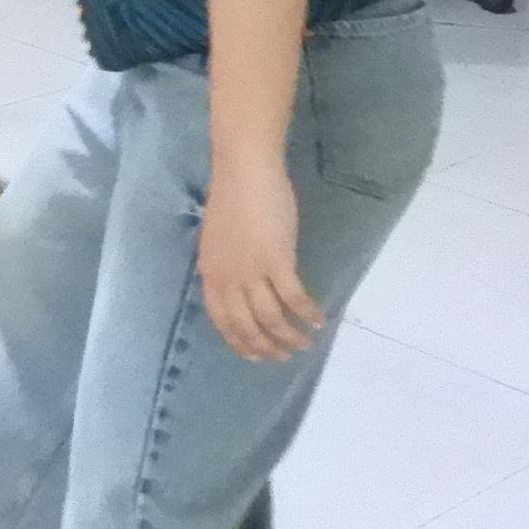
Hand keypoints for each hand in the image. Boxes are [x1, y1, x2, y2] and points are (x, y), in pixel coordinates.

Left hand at [197, 158, 323, 361]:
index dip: (240, 343)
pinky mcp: (277, 261)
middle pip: (247, 326)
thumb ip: (226, 266)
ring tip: (305, 343)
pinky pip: (293, 298)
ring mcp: (251, 271)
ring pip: (271, 318)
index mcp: (211, 273)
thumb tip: (240, 287)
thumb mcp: (218, 240)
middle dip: (267, 347)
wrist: (244, 171)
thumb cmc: (233, 198)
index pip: (222, 320)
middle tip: (285, 356)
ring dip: (289, 336)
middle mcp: (228, 278)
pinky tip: (318, 320)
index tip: (256, 356)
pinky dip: (306, 313)